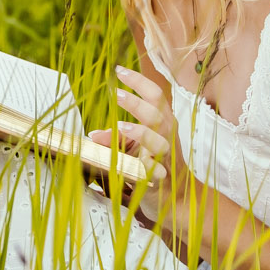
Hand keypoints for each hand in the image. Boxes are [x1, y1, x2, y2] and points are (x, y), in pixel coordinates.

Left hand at [93, 66, 198, 243]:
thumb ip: (114, 140)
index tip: (119, 70)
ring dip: (141, 133)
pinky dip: (146, 166)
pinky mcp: (163, 177)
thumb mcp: (132, 149)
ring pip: (160, 139)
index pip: (154, 95)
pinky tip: (137, 164)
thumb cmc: (154, 166)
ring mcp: (166, 156)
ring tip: (121, 128)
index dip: (138, 81)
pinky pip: (156, 169)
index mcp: (162, 122)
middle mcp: (167, 135)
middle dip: (136, 102)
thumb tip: (93, 134)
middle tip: (116, 93)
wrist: (176, 198)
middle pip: (157, 111)